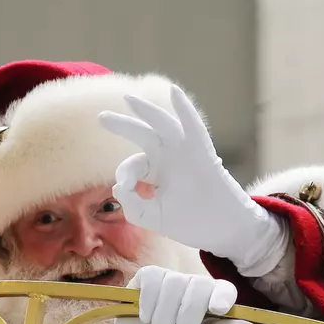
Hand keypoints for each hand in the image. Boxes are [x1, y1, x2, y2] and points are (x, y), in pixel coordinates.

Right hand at [94, 266, 257, 323]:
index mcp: (211, 301)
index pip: (224, 288)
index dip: (223, 295)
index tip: (219, 309)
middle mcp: (192, 287)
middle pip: (198, 284)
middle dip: (190, 311)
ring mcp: (169, 280)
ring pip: (173, 283)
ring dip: (165, 313)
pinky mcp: (146, 278)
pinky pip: (152, 278)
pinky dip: (149, 301)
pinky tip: (145, 317)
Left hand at [98, 86, 287, 276]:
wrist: (223, 231)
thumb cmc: (190, 223)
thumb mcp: (152, 217)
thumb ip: (131, 205)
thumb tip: (118, 186)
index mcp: (156, 172)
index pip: (133, 165)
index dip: (124, 175)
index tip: (126, 189)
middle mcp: (169, 158)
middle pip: (143, 135)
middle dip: (122, 125)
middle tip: (100, 117)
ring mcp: (186, 154)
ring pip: (164, 126)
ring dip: (147, 111)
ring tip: (129, 99)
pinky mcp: (203, 154)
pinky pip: (194, 127)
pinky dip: (185, 110)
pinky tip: (174, 92)